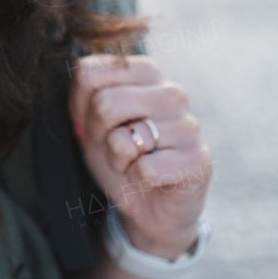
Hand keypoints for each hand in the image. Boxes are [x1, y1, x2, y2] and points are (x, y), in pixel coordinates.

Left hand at [69, 54, 211, 259]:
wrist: (150, 206)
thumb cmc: (120, 157)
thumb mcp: (91, 122)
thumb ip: (82, 96)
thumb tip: (80, 82)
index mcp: (146, 72)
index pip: (88, 73)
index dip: (78, 107)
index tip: (93, 125)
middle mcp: (171, 92)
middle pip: (104, 103)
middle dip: (97, 135)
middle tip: (114, 148)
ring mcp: (189, 124)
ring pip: (122, 140)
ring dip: (118, 161)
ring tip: (135, 162)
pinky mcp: (199, 159)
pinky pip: (145, 169)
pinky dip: (136, 180)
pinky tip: (151, 179)